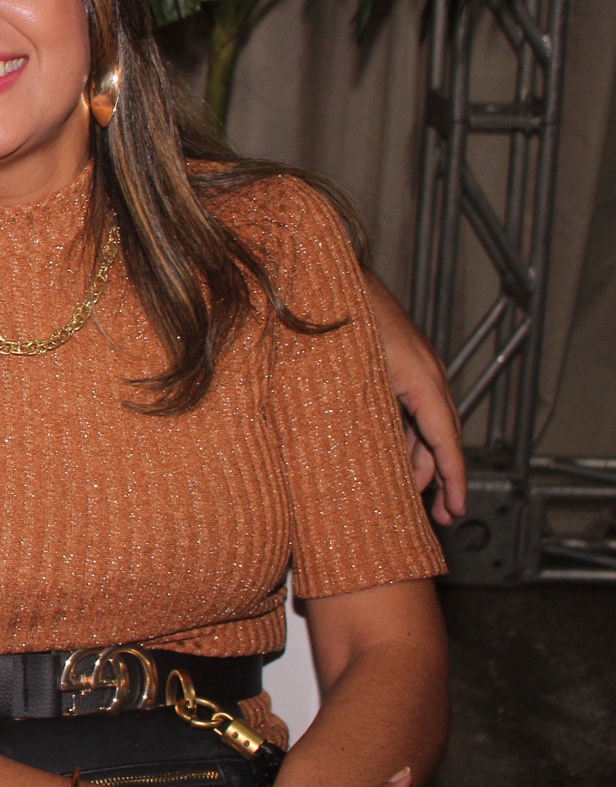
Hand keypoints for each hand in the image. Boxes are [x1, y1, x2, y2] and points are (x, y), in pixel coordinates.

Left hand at [361, 274, 466, 523]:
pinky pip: (414, 408)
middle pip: (442, 436)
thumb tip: (340, 452)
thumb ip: (352, 407)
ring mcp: (414, 367)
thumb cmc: (337, 310)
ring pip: (428, 424)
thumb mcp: (343, 366)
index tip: (458, 509)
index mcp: (418, 376)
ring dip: (425, 459)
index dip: (454, 477)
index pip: (445, 437)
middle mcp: (425, 373)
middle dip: (444, 478)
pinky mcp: (400, 363)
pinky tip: (401, 457)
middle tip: (442, 517)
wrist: (329, 270)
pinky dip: (412, 436)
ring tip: (419, 495)